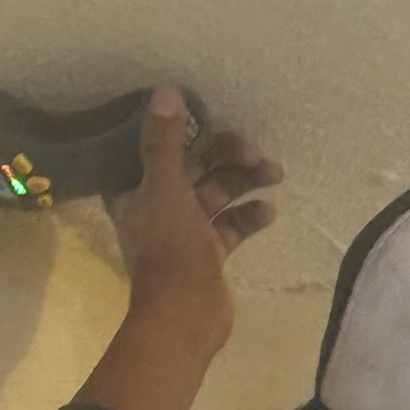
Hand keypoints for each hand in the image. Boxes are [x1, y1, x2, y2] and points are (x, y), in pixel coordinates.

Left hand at [105, 87, 280, 353]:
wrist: (185, 316)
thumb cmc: (169, 249)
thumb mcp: (166, 188)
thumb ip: (166, 142)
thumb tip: (166, 93)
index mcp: (134, 192)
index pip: (152, 150)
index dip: (177, 132)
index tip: (206, 117)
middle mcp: (156, 207)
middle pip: (193, 169)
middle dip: (226, 157)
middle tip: (255, 152)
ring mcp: (183, 232)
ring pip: (216, 194)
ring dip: (244, 181)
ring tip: (275, 173)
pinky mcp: (207, 253)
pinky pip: (230, 225)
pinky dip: (249, 215)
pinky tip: (269, 211)